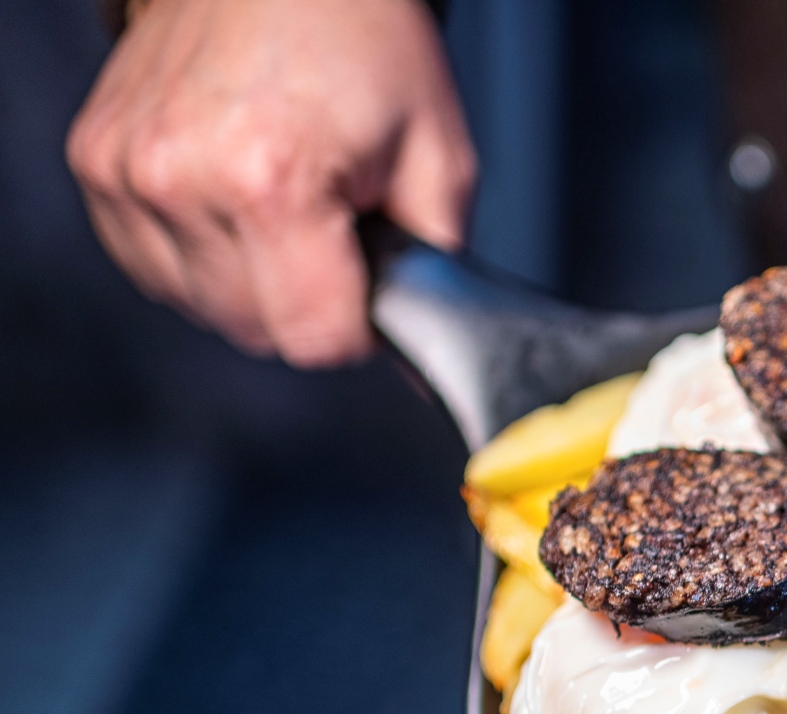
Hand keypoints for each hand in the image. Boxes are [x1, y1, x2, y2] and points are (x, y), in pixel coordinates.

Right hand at [66, 0, 474, 366]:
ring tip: (282, 198)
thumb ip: (435, 268)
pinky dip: (201, 252)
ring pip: (203, 307)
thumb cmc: (360, 41)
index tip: (367, 281)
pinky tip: (234, 197)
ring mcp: (126, 173)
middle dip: (306, 299)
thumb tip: (423, 347)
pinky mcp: (95, 165)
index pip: (314, 340)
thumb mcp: (439, 157)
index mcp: (271, 180)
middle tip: (332, 224)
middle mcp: (180, 180)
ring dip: (251, 278)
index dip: (356, 327)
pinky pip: (157, 267)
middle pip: (256, 331)